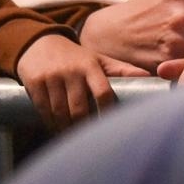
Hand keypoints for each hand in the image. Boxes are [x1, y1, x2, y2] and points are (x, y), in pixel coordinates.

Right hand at [15, 33, 148, 131]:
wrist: (39, 44)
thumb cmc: (76, 56)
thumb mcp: (99, 59)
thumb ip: (122, 70)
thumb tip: (150, 77)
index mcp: (90, 66)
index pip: (102, 92)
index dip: (107, 111)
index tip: (110, 125)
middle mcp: (71, 72)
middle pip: (79, 107)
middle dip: (84, 125)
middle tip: (90, 139)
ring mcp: (51, 78)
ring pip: (60, 112)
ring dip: (66, 128)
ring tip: (74, 137)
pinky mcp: (33, 84)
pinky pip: (43, 110)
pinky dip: (51, 123)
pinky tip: (57, 130)